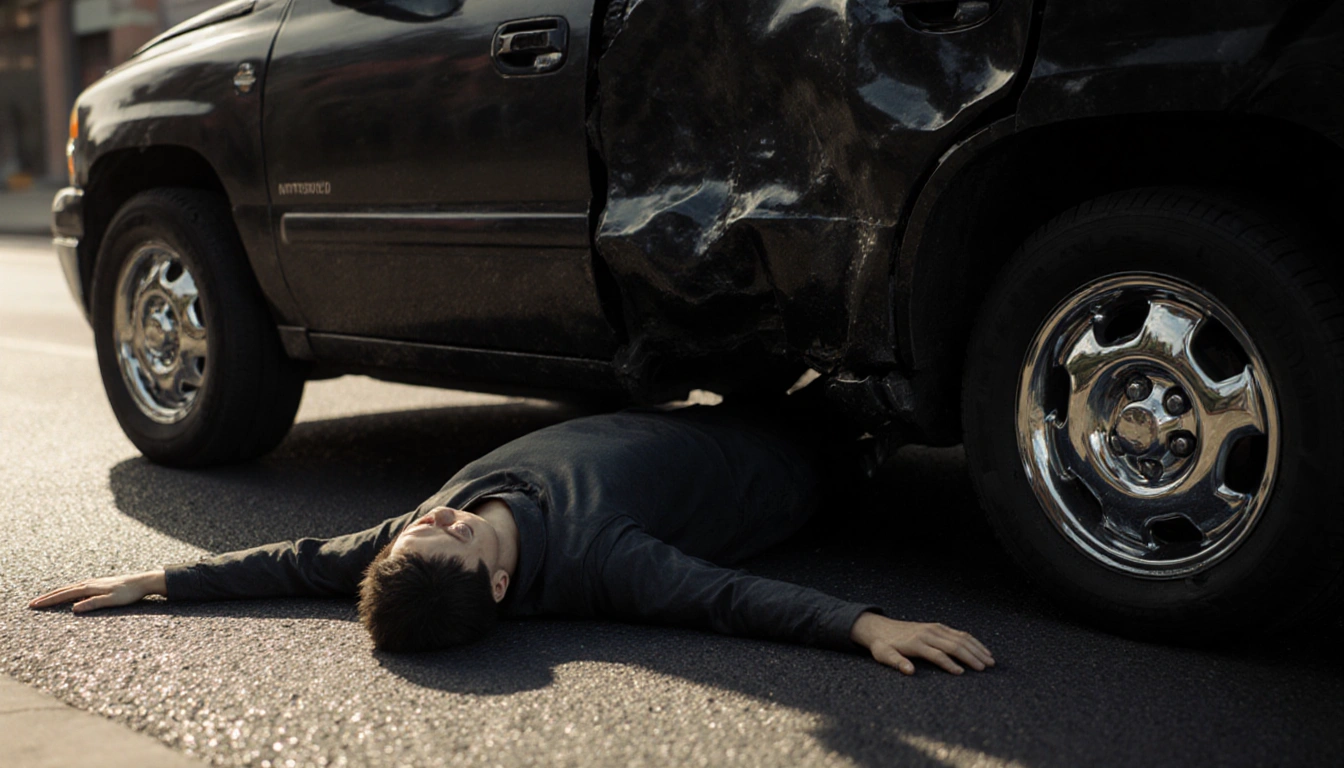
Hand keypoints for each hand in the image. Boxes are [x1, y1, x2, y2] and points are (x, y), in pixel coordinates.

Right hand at [28, 570, 166, 612]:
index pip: (64, 595)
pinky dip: (67, 591)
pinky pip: (78, 588)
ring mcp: (94, 583)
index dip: (49, 601)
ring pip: (70, 588)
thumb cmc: (129, 593)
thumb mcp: (112, 601)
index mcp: (89, 587)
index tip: (34, 605)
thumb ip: (93, 604)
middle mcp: (89, 583)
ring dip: (56, 594)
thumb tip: (73, 608)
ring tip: (45, 599)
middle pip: (63, 590)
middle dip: (47, 597)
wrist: (143, 582)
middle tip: (32, 603)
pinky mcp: (99, 584)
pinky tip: (68, 595)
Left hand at [849, 612, 994, 674]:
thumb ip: (896, 662)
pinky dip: (972, 641)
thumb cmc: (882, 645)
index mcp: (916, 642)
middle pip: (953, 645)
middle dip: (971, 657)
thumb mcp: (884, 655)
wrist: (879, 627)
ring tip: (990, 660)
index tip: (962, 674)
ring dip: (976, 649)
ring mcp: (934, 628)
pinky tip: (982, 649)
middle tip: (985, 668)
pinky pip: (959, 633)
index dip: (949, 664)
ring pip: (960, 638)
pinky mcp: (938, 626)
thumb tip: (909, 671)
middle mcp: (928, 633)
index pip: (937, 654)